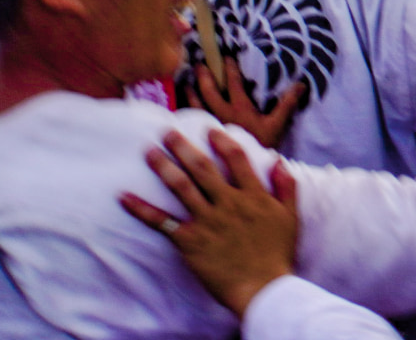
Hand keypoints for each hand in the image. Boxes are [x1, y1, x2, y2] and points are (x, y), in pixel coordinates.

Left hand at [117, 129, 298, 317]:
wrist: (262, 287)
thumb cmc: (277, 253)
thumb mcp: (290, 216)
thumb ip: (286, 185)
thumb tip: (277, 160)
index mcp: (252, 195)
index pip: (235, 158)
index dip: (221, 141)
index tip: (209, 129)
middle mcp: (227, 202)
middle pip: (202, 167)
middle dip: (183, 146)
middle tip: (167, 131)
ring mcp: (207, 221)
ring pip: (181, 187)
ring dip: (163, 167)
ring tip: (148, 151)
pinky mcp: (189, 241)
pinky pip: (161, 222)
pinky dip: (141, 209)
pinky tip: (125, 197)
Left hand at [188, 66, 300, 150]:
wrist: (246, 174)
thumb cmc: (264, 149)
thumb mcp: (278, 126)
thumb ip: (287, 104)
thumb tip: (300, 84)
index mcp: (240, 109)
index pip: (234, 83)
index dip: (230, 68)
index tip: (226, 56)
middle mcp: (221, 115)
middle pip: (209, 91)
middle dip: (204, 75)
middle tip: (199, 63)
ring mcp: (210, 127)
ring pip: (195, 106)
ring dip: (190, 92)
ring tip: (186, 82)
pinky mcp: (201, 138)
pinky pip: (189, 123)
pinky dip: (184, 113)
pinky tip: (179, 111)